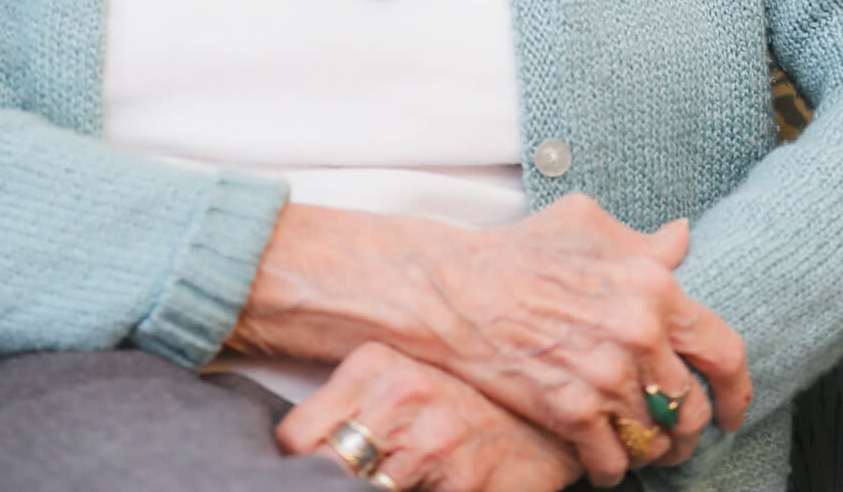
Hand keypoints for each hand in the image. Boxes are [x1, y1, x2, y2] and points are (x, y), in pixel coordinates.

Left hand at [276, 341, 582, 491]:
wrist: (546, 419)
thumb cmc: (465, 402)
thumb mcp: (401, 381)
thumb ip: (353, 406)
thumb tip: (298, 450)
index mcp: (374, 363)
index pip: (296, 434)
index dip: (302, 464)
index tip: (315, 471)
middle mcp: (399, 396)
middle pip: (324, 469)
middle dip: (333, 482)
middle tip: (363, 476)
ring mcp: (431, 443)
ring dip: (376, 491)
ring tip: (404, 477)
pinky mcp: (461, 486)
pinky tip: (430, 486)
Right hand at [413, 196, 751, 486]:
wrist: (455, 290)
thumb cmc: (520, 251)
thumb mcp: (587, 224)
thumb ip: (642, 242)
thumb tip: (681, 240)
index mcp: (652, 286)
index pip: (724, 350)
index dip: (737, 388)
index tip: (732, 406)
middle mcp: (639, 334)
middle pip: (692, 407)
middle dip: (688, 426)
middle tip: (675, 430)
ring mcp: (606, 376)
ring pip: (656, 439)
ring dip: (652, 449)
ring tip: (640, 443)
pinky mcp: (573, 413)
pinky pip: (614, 461)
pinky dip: (612, 467)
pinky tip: (602, 456)